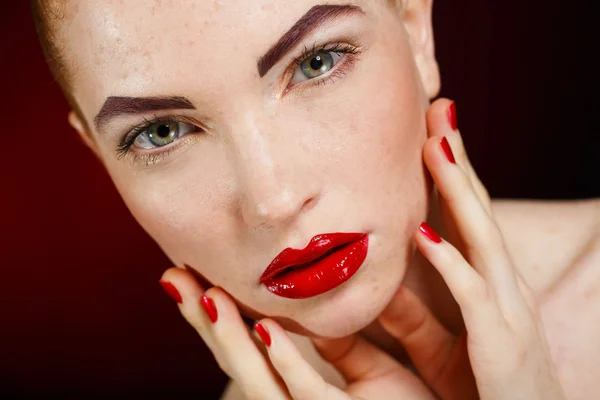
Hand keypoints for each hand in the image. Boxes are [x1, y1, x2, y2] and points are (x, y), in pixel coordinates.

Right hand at [159, 269, 437, 398]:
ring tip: (202, 292)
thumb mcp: (375, 377)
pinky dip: (283, 360)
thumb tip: (323, 304)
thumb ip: (346, 346)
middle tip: (173, 275)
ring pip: (259, 380)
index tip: (196, 271)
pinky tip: (263, 328)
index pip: (254, 349)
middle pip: (240, 362)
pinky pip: (310, 395)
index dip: (222, 313)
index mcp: (310, 394)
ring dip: (227, 335)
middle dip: (203, 321)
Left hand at [376, 98, 564, 398]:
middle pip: (477, 211)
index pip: (468, 216)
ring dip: (458, 191)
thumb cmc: (484, 389)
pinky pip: (473, 296)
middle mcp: (502, 286)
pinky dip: (451, 263)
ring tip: (435, 147)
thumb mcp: (442, 345)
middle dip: (457, 160)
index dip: (451, 172)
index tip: (429, 131)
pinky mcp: (501, 342)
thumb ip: (412, 313)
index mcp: (489, 284)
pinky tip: (425, 235)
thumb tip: (376, 285)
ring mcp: (506, 310)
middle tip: (437, 110)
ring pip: (482, 238)